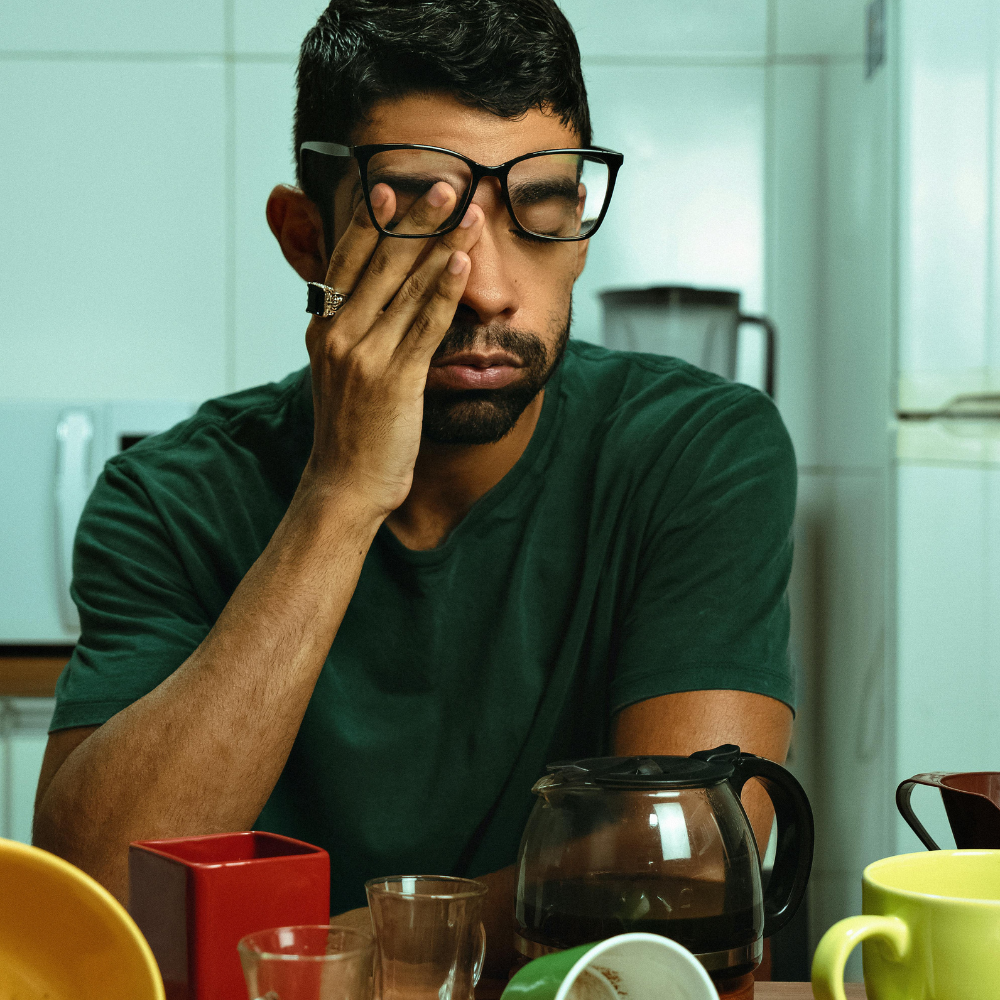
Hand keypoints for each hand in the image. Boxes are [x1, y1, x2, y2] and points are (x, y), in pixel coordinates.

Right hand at [302, 182, 483, 516]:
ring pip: (406, 286)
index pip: (345, 262)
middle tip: (444, 182)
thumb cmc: (349, 431)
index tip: (390, 188)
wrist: (345, 485)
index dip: (368, 222)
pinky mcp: (394, 379)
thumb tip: (368, 302)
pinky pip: (424, 325)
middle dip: (415, 219)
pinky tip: (462, 262)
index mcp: (322, 329)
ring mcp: (364, 355)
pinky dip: (444, 290)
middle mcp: (338, 335)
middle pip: (379, 263)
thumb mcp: (337, 373)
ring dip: (441, 243)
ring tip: (468, 210)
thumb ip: (350, 332)